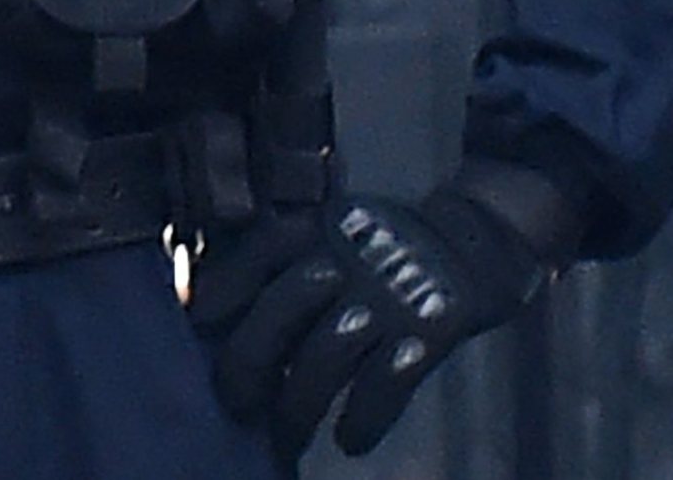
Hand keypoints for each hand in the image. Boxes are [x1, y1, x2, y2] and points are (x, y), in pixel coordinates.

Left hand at [192, 172, 567, 460]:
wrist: (480, 236)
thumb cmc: (385, 248)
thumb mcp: (328, 233)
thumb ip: (280, 266)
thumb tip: (212, 314)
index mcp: (311, 230)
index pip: (245, 265)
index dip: (214, 303)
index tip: (192, 337)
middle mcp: (341, 258)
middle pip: (274, 318)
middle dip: (244, 370)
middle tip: (233, 406)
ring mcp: (385, 293)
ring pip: (322, 359)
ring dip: (297, 409)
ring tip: (286, 441)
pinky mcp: (430, 327)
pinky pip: (385, 383)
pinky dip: (363, 419)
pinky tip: (348, 442)